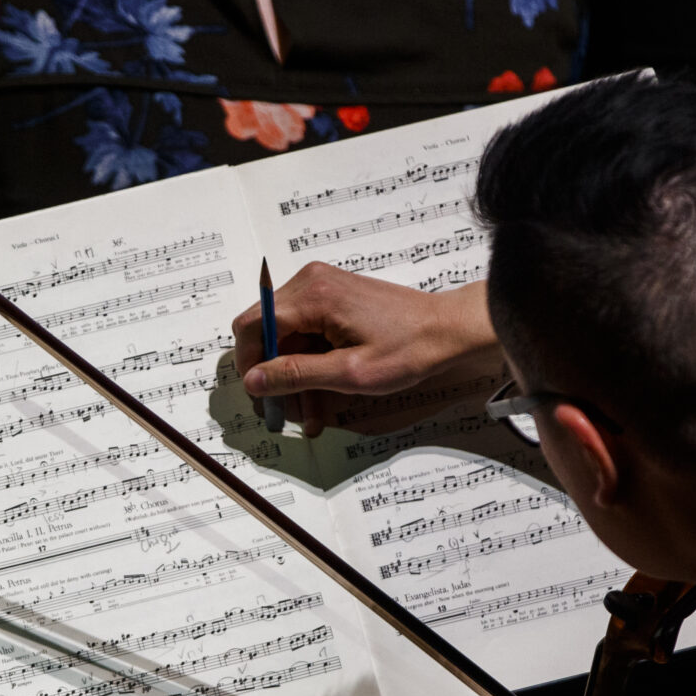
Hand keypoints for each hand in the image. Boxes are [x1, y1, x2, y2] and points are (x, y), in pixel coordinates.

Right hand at [230, 265, 501, 436]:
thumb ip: (297, 374)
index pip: (252, 325)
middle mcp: (310, 281)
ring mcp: (321, 286)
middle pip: (265, 329)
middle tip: (285, 412)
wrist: (447, 330)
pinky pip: (305, 331)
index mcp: (312, 295)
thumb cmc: (408, 350)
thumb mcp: (349, 373)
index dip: (248, 364)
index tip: (261, 396)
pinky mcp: (332, 296)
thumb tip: (252, 380)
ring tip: (311, 414)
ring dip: (293, 374)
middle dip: (273, 374)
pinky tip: (322, 394)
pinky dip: (309, 361)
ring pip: (285, 335)